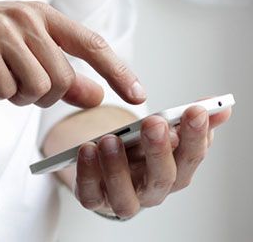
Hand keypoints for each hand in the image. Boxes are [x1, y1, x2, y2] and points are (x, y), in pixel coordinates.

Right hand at [0, 1, 145, 107]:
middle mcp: (26, 17)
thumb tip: (96, 95)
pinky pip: (5, 90)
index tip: (137, 96)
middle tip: (15, 85)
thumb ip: (59, 73)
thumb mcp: (18, 54)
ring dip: (16, 96)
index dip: (118, 71)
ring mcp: (2, 29)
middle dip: (43, 96)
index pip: (91, 44)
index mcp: (41, 14)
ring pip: (37, 88)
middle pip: (62, 79)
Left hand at [74, 105, 231, 218]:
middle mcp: (152, 190)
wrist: (106, 168)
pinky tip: (87, 150)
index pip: (191, 157)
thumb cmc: (138, 151)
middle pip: (162, 178)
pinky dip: (88, 174)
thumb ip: (186, 120)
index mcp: (175, 171)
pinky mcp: (94, 199)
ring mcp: (123, 198)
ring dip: (118, 167)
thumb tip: (219, 106)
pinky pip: (90, 194)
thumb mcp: (161, 132)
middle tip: (154, 123)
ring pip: (125, 195)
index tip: (194, 110)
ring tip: (110, 139)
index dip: (195, 136)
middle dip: (159, 150)